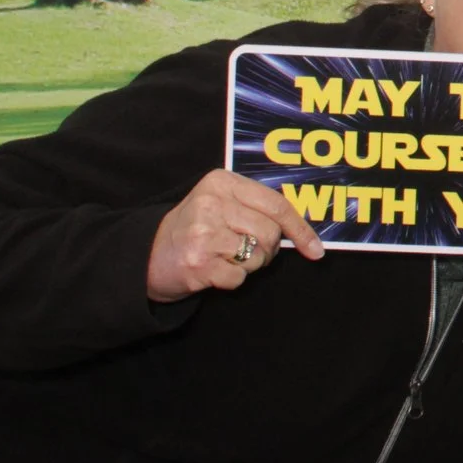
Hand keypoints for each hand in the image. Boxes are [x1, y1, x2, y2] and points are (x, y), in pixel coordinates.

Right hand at [146, 169, 326, 303]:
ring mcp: (203, 234)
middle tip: (245, 251)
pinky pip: (239, 278)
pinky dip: (232, 280)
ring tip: (224, 257)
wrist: (146, 256)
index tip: (315, 249)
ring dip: (248, 265)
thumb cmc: (195, 229)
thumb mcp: (221, 204)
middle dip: (267, 250)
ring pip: (258, 256)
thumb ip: (256, 207)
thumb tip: (304, 230)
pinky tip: (212, 270)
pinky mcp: (198, 263)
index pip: (277, 204)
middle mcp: (212, 204)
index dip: (300, 229)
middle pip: (270, 233)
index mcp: (222, 182)